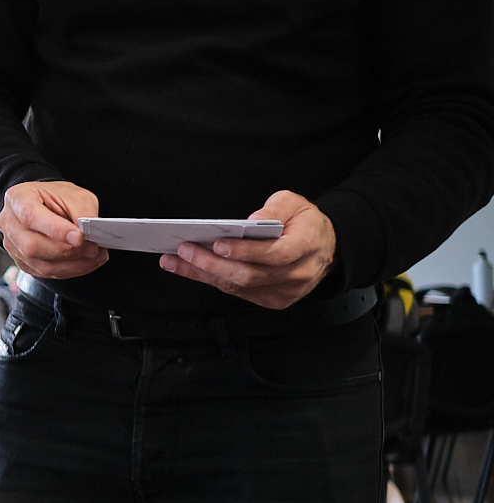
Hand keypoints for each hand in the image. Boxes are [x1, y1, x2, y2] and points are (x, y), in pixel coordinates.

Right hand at [0, 181, 107, 279]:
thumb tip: (89, 236)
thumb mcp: (76, 195)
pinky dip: (70, 270)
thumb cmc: (58, 197)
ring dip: (72, 265)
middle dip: (67, 251)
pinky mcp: (22, 262)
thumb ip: (83, 213)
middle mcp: (9, 222)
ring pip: (40, 264)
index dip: (55, 229)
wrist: (48, 205)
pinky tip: (85, 262)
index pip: (30, 216)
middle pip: (31, 246)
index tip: (79, 237)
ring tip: (95, 257)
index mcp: (18, 198)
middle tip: (93, 249)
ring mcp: (13, 245)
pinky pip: (45, 273)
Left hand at [163, 191, 336, 309]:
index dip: (246, 251)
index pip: (275, 255)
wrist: (327, 248)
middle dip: (213, 263)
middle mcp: (298, 273)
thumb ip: (275, 208)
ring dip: (203, 274)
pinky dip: (212, 280)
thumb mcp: (295, 203)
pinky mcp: (273, 299)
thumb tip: (253, 220)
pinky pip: (238, 293)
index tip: (218, 244)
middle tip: (185, 249)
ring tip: (175, 260)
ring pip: (239, 287)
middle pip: (251, 275)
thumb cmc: (306, 223)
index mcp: (307, 246)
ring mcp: (285, 290)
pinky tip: (191, 268)